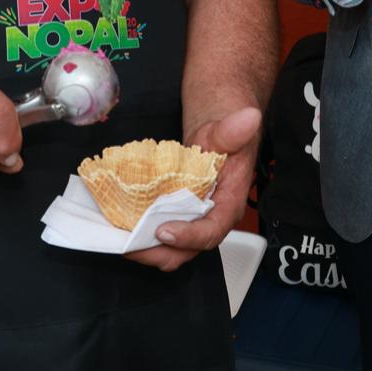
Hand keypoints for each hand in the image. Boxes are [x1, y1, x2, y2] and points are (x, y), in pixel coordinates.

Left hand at [126, 107, 262, 271]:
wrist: (217, 137)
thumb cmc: (224, 137)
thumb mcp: (225, 131)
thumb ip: (233, 129)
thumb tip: (249, 118)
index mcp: (229, 204)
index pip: (212, 231)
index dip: (188, 236)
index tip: (164, 231)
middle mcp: (212, 220)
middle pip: (188, 250)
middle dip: (159, 252)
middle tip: (131, 245)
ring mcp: (194, 222)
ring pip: (173, 249)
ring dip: (147, 248)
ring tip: (121, 239)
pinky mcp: (178, 218)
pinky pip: (162, 236)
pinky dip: (143, 236)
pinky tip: (123, 227)